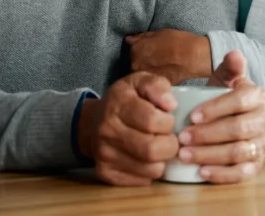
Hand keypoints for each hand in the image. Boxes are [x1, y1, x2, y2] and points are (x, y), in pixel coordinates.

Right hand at [78, 72, 179, 186]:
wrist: (93, 122)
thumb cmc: (125, 100)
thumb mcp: (140, 82)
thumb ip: (158, 86)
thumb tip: (171, 104)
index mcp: (118, 105)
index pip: (152, 121)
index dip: (168, 122)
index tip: (167, 119)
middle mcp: (107, 131)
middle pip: (151, 149)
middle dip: (170, 145)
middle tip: (169, 138)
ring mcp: (105, 154)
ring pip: (150, 169)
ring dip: (162, 160)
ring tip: (159, 147)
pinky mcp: (106, 173)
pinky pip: (142, 181)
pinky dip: (151, 172)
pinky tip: (147, 158)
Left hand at [126, 30, 211, 83]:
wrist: (193, 57)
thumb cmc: (178, 42)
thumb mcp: (159, 33)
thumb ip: (141, 37)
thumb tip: (129, 40)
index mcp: (135, 51)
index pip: (131, 50)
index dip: (140, 48)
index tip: (149, 49)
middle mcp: (136, 65)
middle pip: (134, 62)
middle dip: (141, 60)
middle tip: (155, 57)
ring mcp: (145, 76)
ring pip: (141, 72)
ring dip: (147, 69)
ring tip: (160, 65)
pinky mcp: (154, 84)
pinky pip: (150, 78)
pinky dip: (154, 75)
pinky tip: (163, 71)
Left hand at [180, 51, 264, 183]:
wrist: (233, 116)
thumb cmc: (225, 96)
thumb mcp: (225, 78)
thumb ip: (229, 66)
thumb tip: (234, 54)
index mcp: (257, 96)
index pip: (239, 102)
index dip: (215, 109)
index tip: (191, 116)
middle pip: (238, 129)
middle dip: (208, 135)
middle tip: (182, 138)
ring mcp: (263, 144)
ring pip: (239, 152)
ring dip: (210, 155)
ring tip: (185, 155)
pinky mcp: (257, 164)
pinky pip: (243, 173)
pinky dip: (222, 174)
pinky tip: (202, 172)